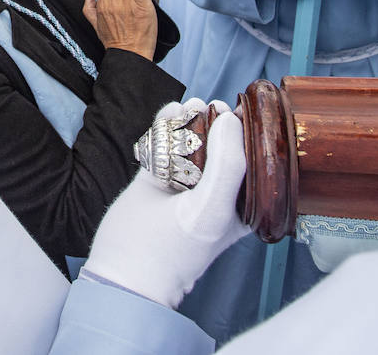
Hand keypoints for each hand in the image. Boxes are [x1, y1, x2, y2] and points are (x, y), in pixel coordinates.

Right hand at [83, 99, 251, 308]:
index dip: (246, 133)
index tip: (235, 113)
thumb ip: (227, 165)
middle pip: (221, 145)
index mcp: (242, 205)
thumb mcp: (210, 210)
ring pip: (192, 139)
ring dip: (190, 118)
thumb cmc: (176, 251)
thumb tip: (229, 120)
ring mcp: (185, 182)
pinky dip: (166, 123)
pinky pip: (165, 141)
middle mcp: (216, 192)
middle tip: (209, 107)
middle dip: (216, 122)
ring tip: (188, 108)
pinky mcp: (157, 176)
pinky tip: (169, 113)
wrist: (124, 270)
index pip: (252, 160)